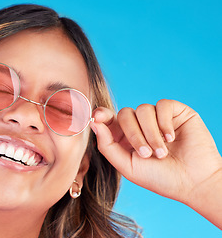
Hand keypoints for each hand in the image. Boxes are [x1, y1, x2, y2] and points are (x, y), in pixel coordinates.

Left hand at [90, 99, 221, 205]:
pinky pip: (162, 105)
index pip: (109, 119)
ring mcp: (157, 118)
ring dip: (150, 133)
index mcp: (125, 137)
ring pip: (143, 109)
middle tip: (146, 154)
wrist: (193, 182)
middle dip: (133, 134)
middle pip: (124, 114)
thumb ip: (107, 146)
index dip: (102, 115)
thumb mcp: (127, 166)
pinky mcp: (176, 112)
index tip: (98, 117)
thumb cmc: (159, 178)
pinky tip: (172, 138)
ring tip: (161, 152)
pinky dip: (164, 123)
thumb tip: (93, 123)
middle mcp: (140, 125)